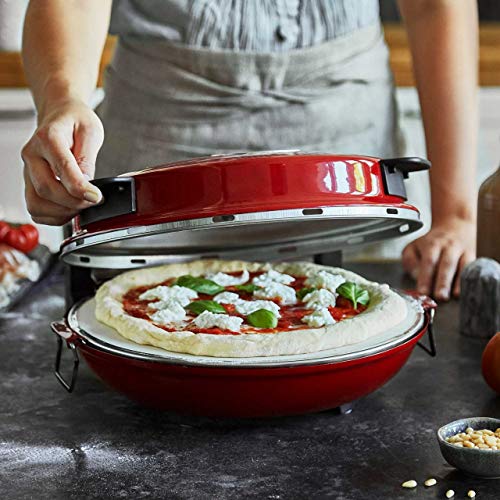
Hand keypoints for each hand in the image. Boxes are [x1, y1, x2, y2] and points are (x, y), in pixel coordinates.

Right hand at [22, 99, 103, 224]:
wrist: (60, 115)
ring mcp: (28, 171)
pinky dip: (53, 216)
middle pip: (46, 189)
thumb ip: (88, 158)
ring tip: (81, 206)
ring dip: (62, 212)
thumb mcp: (91, 131)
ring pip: (36, 203)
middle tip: (94, 201)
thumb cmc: (75, 121)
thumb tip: (87, 184)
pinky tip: (69, 209)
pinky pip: (35, 209)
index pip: (62, 169)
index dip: (80, 188)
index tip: (96, 197)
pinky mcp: (29, 183)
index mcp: (48, 137)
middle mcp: (32, 155)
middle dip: (74, 202)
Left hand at [402, 217, 475, 300]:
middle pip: (446, 265)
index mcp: (432, 245)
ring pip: (462, 267)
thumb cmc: (431, 242)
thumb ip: (410, 261)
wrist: (454, 226)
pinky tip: (466, 289)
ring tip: (454, 296)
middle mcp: (449, 247)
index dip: (426, 277)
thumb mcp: (413, 247)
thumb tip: (416, 276)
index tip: (423, 291)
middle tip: (439, 296)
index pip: (428, 262)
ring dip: (458, 282)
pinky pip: (473, 268)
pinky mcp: (473, 257)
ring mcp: (463, 252)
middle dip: (443, 282)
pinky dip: (470, 279)